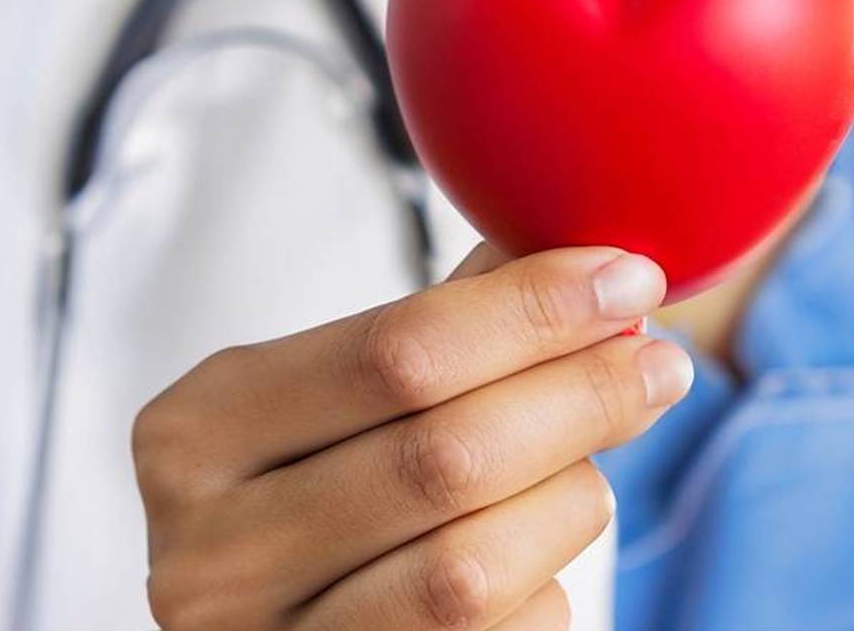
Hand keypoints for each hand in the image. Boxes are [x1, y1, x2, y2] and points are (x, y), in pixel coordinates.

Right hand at [132, 245, 692, 629]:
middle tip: (658, 364)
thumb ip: (437, 326)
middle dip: (579, 397)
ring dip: (568, 499)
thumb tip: (584, 260)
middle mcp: (211, 553)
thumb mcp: (326, 399)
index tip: (626, 279)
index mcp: (195, 433)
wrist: (261, 628)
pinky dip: (543, 583)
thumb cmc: (302, 493)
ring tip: (585, 467)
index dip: (530, 312)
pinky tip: (532, 552)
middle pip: (446, 456)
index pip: (394, 352)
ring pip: (476, 563)